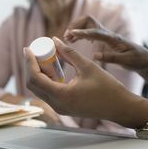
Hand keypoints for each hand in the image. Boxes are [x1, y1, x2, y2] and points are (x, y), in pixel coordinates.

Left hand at [24, 37, 147, 127]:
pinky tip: (52, 68)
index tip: (28, 48)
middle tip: (34, 51)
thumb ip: (69, 53)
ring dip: (39, 73)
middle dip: (31, 66)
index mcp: (61, 95)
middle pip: (33, 85)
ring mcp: (60, 108)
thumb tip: (54, 40)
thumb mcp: (88, 66)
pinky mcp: (64, 108)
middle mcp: (57, 105)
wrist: (120, 107)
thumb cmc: (107, 87)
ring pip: (40, 89)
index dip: (29, 61)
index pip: (34, 77)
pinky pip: (48, 93)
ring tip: (44, 57)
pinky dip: (47, 80)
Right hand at [64, 15, 147, 72]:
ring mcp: (105, 36)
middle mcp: (107, 34)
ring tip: (67, 38)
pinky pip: (88, 32)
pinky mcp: (103, 40)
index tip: (71, 33)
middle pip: (88, 20)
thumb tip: (95, 55)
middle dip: (76, 25)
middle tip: (67, 36)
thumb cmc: (137, 60)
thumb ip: (111, 58)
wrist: (144, 59)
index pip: (95, 32)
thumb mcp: (126, 61)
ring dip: (76, 28)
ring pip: (87, 24)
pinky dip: (79, 34)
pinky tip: (73, 41)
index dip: (83, 32)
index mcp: (113, 39)